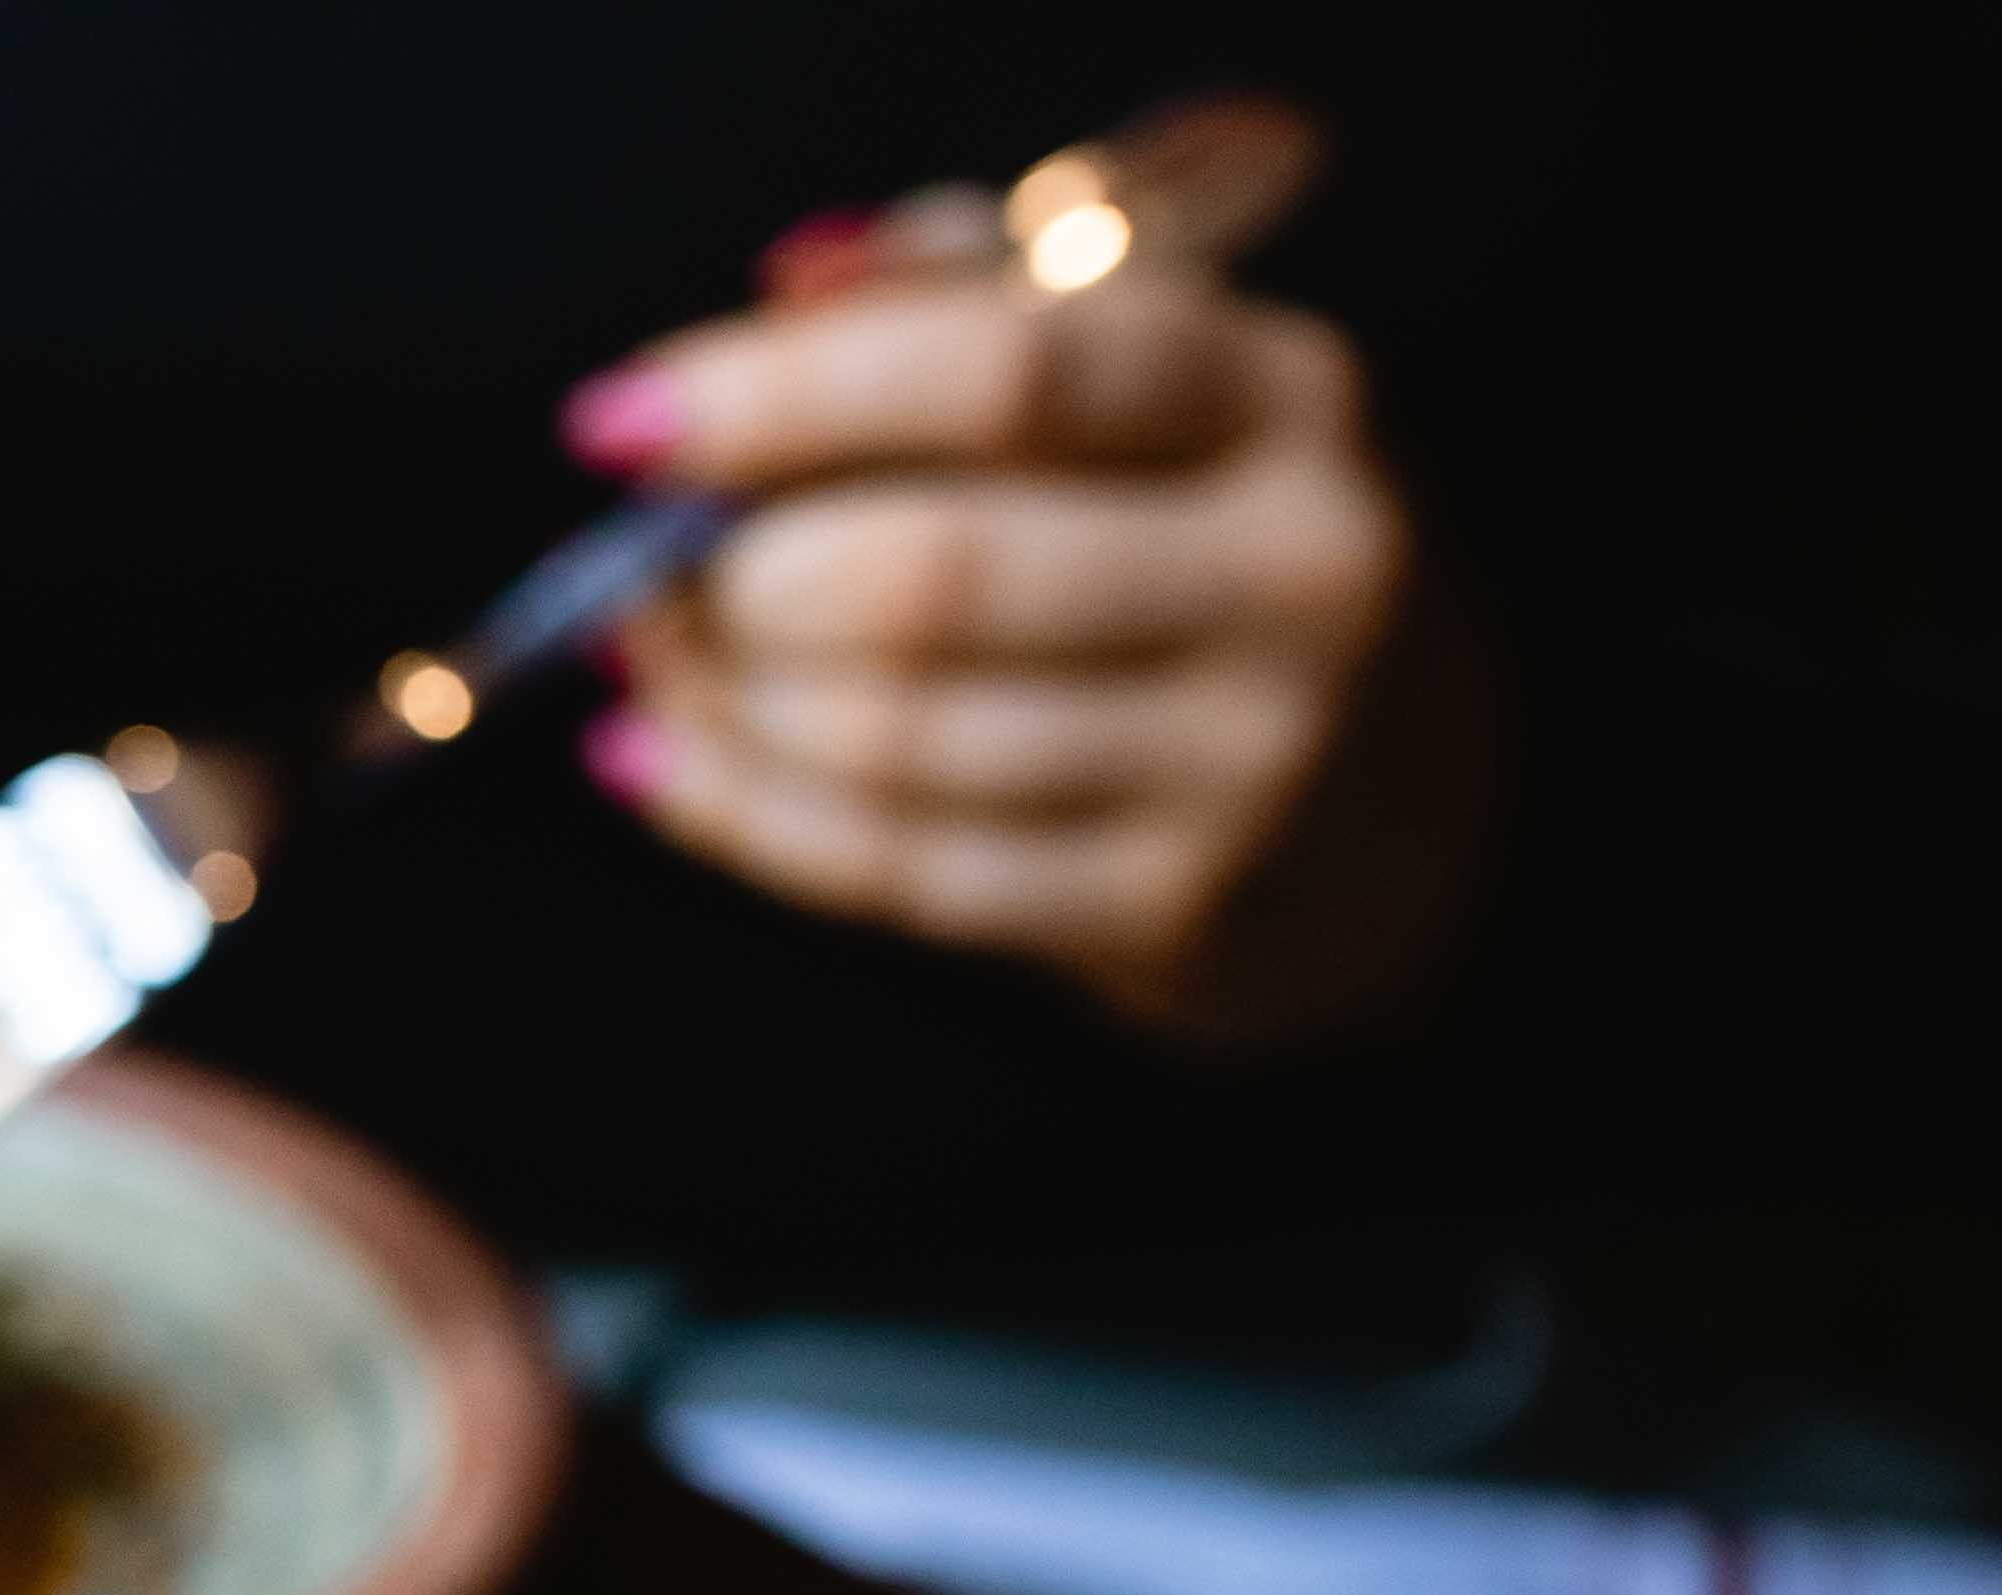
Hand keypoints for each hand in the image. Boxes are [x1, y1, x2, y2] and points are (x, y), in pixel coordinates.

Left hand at [568, 239, 1479, 1045]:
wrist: (1381, 785)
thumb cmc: (1185, 531)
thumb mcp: (1129, 380)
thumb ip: (963, 297)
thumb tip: (791, 283)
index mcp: (1279, 393)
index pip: (1010, 369)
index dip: (789, 394)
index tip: (619, 427)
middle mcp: (1294, 568)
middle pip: (941, 572)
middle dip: (740, 579)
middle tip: (645, 573)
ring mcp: (1248, 755)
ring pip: (904, 738)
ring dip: (727, 704)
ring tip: (658, 662)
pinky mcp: (1177, 904)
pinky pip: (902, 873)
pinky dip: (745, 814)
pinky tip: (660, 763)